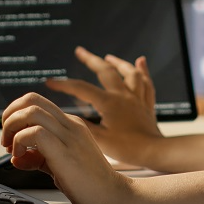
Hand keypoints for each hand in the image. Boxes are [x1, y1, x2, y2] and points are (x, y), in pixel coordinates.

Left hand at [0, 92, 132, 203]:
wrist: (112, 198)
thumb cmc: (90, 184)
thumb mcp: (59, 165)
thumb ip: (38, 158)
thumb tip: (17, 157)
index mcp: (71, 125)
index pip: (37, 104)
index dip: (16, 117)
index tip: (11, 139)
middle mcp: (70, 125)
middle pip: (32, 99)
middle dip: (9, 115)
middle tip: (6, 138)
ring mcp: (69, 137)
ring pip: (31, 111)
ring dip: (12, 127)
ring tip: (11, 147)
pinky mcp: (65, 153)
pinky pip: (35, 133)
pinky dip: (20, 142)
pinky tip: (21, 158)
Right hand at [43, 46, 164, 165]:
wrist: (153, 152)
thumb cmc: (127, 148)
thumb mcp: (99, 140)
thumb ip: (82, 125)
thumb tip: (65, 116)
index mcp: (109, 103)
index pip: (81, 89)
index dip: (64, 84)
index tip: (50, 82)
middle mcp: (124, 95)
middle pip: (106, 71)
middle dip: (91, 60)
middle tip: (79, 51)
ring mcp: (137, 98)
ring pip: (129, 73)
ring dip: (118, 62)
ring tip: (109, 57)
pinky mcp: (147, 104)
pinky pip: (146, 82)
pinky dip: (143, 70)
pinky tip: (141, 61)